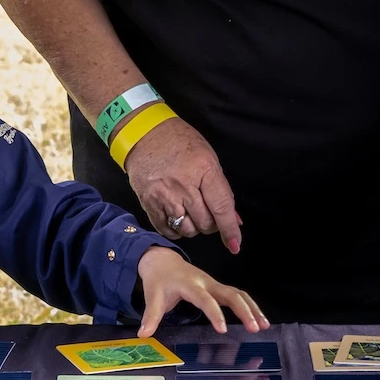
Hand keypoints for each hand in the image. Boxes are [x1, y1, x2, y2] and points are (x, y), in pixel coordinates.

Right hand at [124, 117, 241, 252]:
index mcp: (203, 169)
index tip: (235, 245)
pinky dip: (176, 230)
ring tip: (191, 212)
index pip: (221, 207)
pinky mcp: (148, 204)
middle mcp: (183, 185)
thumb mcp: (208, 158)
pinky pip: (167, 230)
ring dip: (194, 227)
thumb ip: (221, 190)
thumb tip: (234, 219)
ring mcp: (164, 196)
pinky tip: (178, 218)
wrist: (143, 134)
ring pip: (187, 230)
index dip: (230, 230)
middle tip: (208, 211)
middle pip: (205, 223)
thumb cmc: (180, 142)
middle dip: (212, 224)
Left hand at [135, 246, 268, 338]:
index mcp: (190, 285)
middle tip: (255, 328)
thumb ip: (150, 316)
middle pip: (231, 294)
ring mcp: (214, 284)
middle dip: (244, 310)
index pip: (205, 300)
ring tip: (263, 325)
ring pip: (238, 294)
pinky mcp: (218, 288)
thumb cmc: (159, 280)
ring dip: (252, 308)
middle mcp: (207, 283)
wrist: (163, 261)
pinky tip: (259, 319)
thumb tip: (144, 334)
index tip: (222, 329)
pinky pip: (238, 295)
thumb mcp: (152, 296)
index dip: (214, 313)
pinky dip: (250, 306)